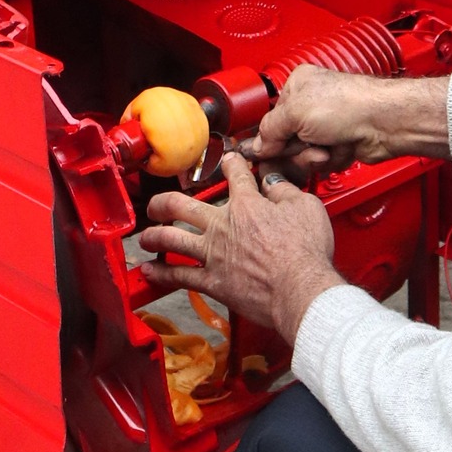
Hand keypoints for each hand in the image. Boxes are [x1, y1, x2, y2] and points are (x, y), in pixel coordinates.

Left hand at [138, 152, 342, 341]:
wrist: (300, 290)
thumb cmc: (306, 252)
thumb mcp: (305, 207)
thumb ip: (284, 191)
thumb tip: (273, 182)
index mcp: (247, 204)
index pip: (234, 174)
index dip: (231, 163)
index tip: (228, 161)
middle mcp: (223, 226)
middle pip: (182, 205)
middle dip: (164, 202)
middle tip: (157, 204)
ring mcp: (214, 254)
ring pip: (172, 239)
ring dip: (154, 236)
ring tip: (145, 236)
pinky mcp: (213, 282)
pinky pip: (180, 276)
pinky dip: (162, 274)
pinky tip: (151, 271)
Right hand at [244, 67, 451, 178]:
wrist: (383, 122)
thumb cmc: (349, 104)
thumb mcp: (296, 113)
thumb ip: (270, 130)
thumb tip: (258, 145)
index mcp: (298, 85)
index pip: (271, 117)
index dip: (270, 137)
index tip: (265, 151)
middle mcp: (312, 104)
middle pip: (287, 140)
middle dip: (297, 148)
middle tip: (305, 145)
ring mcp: (328, 125)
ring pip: (305, 154)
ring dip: (315, 156)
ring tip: (327, 146)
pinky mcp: (340, 144)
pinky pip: (323, 162)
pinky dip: (331, 159)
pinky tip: (341, 148)